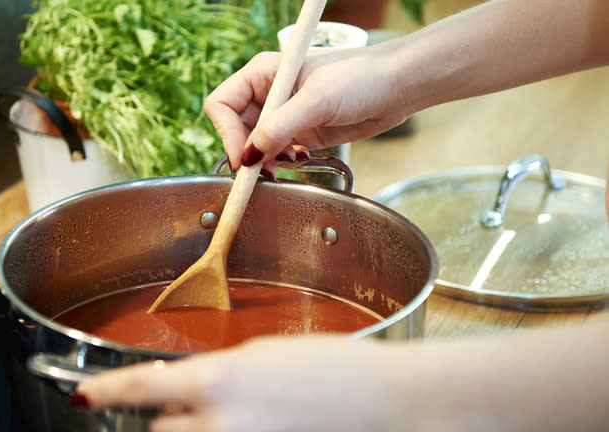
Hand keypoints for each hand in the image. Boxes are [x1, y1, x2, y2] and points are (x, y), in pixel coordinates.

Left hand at [73, 335, 405, 431]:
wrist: (388, 404)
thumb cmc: (337, 368)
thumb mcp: (265, 354)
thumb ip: (217, 373)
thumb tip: (187, 384)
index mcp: (218, 381)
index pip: (138, 388)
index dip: (103, 392)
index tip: (84, 396)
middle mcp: (219, 427)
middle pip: (160, 430)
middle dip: (172, 416)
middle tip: (204, 401)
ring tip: (241, 417)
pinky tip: (255, 427)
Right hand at [203, 47, 413, 172]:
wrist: (397, 87)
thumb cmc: (361, 77)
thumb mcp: (316, 101)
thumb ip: (279, 128)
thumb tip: (248, 155)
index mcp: (263, 74)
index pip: (222, 105)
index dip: (227, 133)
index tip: (243, 157)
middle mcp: (268, 94)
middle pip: (234, 129)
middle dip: (246, 152)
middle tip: (262, 170)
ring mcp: (284, 115)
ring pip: (254, 145)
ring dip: (263, 160)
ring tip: (283, 165)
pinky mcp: (300, 133)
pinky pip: (275, 153)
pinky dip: (280, 162)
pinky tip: (298, 160)